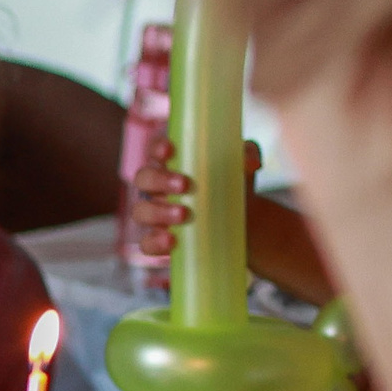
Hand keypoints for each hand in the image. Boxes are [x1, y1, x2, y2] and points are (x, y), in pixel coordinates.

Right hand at [129, 138, 264, 259]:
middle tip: (185, 185)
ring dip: (158, 211)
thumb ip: (246, 155)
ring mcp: (156, 214)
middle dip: (159, 180)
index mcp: (171, 163)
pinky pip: (146, 242)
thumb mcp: (241, 165)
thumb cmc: (233, 183)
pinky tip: (172, 240)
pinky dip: (155, 242)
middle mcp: (158, 187)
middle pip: (143, 178)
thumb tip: (250, 162)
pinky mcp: (159, 239)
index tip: (169, 151)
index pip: (155, 150)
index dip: (156, 148)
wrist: (242, 220)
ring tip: (184, 215)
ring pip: (141, 211)